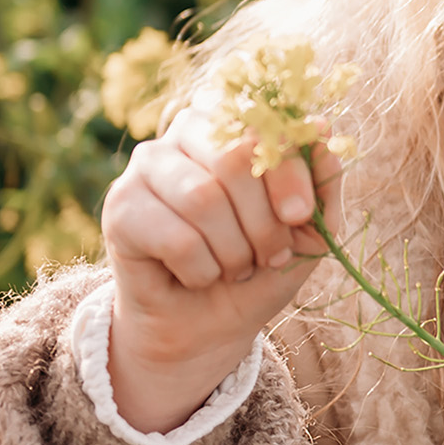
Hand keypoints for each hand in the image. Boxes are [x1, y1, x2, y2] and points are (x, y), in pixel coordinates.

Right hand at [101, 108, 344, 432]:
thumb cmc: (262, 263)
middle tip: (270, 254)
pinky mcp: (120, 206)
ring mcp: (148, 163)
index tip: (300, 216)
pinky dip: (202, 270)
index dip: (290, 171)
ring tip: (235, 268)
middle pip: (233, 157)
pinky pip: (176, 238)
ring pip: (202, 198)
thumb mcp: (311, 228)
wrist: (210, 324)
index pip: (266, 122)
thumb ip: (323, 179)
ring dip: (233, 250)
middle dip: (263, 219)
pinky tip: (198, 275)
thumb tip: (323, 128)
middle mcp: (188, 127)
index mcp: (238, 120)